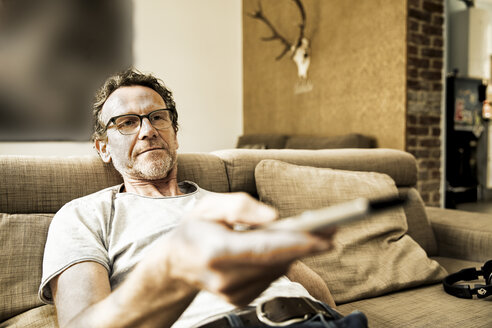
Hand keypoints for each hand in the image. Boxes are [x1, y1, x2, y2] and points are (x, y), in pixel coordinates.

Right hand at [164, 193, 335, 305]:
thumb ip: (240, 206)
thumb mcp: (209, 206)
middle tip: (333, 228)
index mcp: (216, 252)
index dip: (297, 243)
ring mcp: (233, 294)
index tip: (325, 237)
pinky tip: (286, 247)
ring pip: (277, 270)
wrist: (176, 264)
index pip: (264, 250)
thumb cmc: (194, 230)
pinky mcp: (240, 300)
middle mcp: (226, 279)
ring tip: (317, 233)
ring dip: (296, 251)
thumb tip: (274, 217)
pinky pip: (270, 277)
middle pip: (277, 261)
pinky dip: (281, 261)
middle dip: (307, 245)